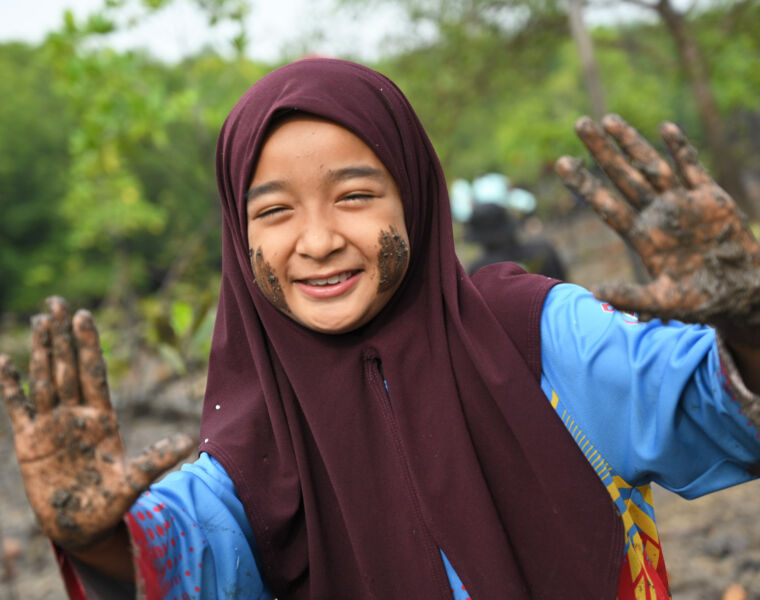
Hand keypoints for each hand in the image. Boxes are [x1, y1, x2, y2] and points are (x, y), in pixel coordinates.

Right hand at [0, 297, 193, 551]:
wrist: (82, 526)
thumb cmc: (112, 504)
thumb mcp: (135, 481)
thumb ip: (156, 460)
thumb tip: (189, 442)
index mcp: (101, 418)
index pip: (94, 372)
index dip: (88, 345)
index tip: (84, 315)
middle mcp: (76, 415)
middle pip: (67, 367)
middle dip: (63, 336)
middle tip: (56, 302)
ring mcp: (52, 425)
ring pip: (44, 380)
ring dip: (41, 351)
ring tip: (38, 320)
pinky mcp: (30, 441)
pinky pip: (17, 408)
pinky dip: (11, 386)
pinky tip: (5, 360)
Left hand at [555, 114, 759, 341]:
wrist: (741, 292)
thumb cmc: (698, 301)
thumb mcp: (662, 302)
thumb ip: (629, 297)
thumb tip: (593, 291)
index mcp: (641, 236)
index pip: (605, 205)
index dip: (584, 184)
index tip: (561, 163)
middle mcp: (656, 214)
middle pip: (622, 176)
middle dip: (602, 151)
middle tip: (579, 123)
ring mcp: (682, 203)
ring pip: (652, 166)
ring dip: (632, 142)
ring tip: (608, 119)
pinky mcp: (710, 198)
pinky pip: (692, 168)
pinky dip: (680, 149)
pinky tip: (665, 128)